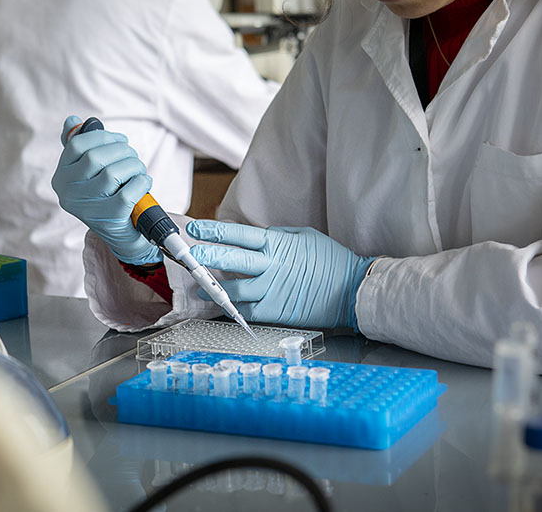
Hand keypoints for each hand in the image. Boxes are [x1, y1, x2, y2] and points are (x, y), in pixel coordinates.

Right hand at [51, 116, 161, 264]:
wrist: (122, 234)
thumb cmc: (106, 196)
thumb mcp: (88, 173)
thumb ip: (79, 147)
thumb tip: (72, 120)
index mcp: (61, 177)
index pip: (76, 145)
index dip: (102, 136)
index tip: (119, 140)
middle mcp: (68, 193)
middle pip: (96, 157)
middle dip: (122, 151)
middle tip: (132, 156)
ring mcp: (87, 207)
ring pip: (113, 173)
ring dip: (133, 166)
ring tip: (138, 169)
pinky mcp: (109, 218)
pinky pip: (128, 192)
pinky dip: (141, 182)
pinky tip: (144, 183)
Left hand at [186, 220, 376, 328]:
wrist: (351, 290)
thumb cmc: (331, 260)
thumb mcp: (304, 237)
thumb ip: (278, 235)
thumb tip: (257, 236)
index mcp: (277, 244)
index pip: (239, 235)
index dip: (215, 231)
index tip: (196, 229)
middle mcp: (271, 266)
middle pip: (232, 262)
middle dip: (207, 258)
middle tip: (189, 256)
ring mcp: (272, 291)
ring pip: (235, 291)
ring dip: (215, 290)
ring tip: (202, 288)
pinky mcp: (276, 311)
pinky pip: (248, 310)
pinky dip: (234, 308)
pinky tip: (225, 305)